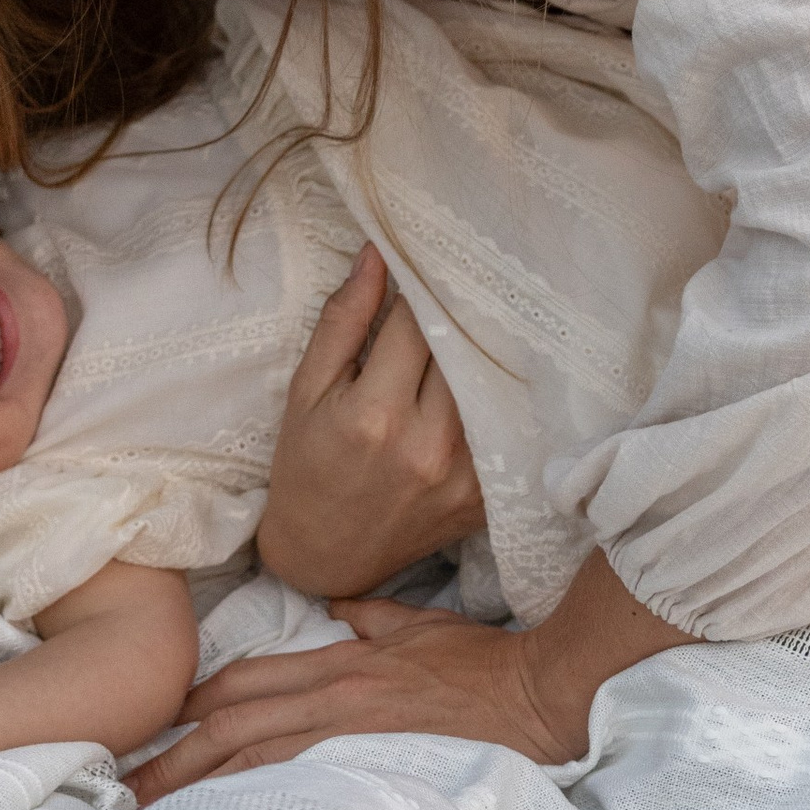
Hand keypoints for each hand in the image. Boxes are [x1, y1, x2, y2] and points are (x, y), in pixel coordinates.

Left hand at [133, 553, 690, 800]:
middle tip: (124, 785)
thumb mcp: (419, 626)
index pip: (248, 681)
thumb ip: (372, 619)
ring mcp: (347, 732)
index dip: (197, 701)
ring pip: (250, 756)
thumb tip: (339, 611)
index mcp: (338, 664)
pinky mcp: (371, 765)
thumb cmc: (485, 663)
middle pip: (231, 724)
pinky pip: (293, 784)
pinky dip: (250, 802)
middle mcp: (331, 695)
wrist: (535, 692)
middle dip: (172, 754)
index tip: (157, 722)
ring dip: (193, 783)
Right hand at [254, 245, 485, 596]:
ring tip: (467, 333)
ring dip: (479, 352)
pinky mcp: (486, 496)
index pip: (416, 321)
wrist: (325, 554)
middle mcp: (428, 444)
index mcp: (376, 414)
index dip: (418, 288)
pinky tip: (484, 382)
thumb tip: (376, 255)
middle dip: (454, 316)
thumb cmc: (306, 466)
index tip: (419, 269)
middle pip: (462, 348)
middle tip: (451, 292)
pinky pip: (503, 427)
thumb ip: (342, 321)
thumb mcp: (306, 390)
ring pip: (489, 382)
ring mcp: (465, 474)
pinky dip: (495, 399)